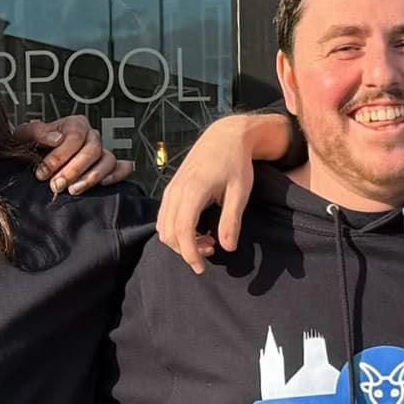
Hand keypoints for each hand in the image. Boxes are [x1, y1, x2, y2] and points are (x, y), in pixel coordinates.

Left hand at [26, 116, 132, 192]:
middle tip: (56, 185)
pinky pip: (122, 167)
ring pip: (107, 160)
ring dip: (91, 177)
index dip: (60, 156)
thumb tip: (57, 138)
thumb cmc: (32, 146)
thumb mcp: (26, 134)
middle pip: (92, 150)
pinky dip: (117, 175)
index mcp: (75, 124)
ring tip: (73, 190)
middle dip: (73, 170)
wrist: (35, 158)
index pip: (75, 136)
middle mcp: (91, 136)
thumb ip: (38, 132)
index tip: (44, 171)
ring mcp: (101, 151)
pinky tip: (103, 184)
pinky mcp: (108, 167)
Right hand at [155, 113, 289, 269]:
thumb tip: (227, 247)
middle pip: (168, 233)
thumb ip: (232, 220)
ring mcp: (171, 189)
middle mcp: (176, 190)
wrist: (225, 136)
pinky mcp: (171, 189)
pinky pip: (164, 217)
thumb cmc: (236, 162)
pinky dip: (176, 230)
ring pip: (163, 226)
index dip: (190, 253)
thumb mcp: (240, 191)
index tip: (202, 267)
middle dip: (186, 250)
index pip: (182, 231)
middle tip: (212, 249)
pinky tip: (197, 229)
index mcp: (193, 190)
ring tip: (207, 240)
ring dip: (180, 241)